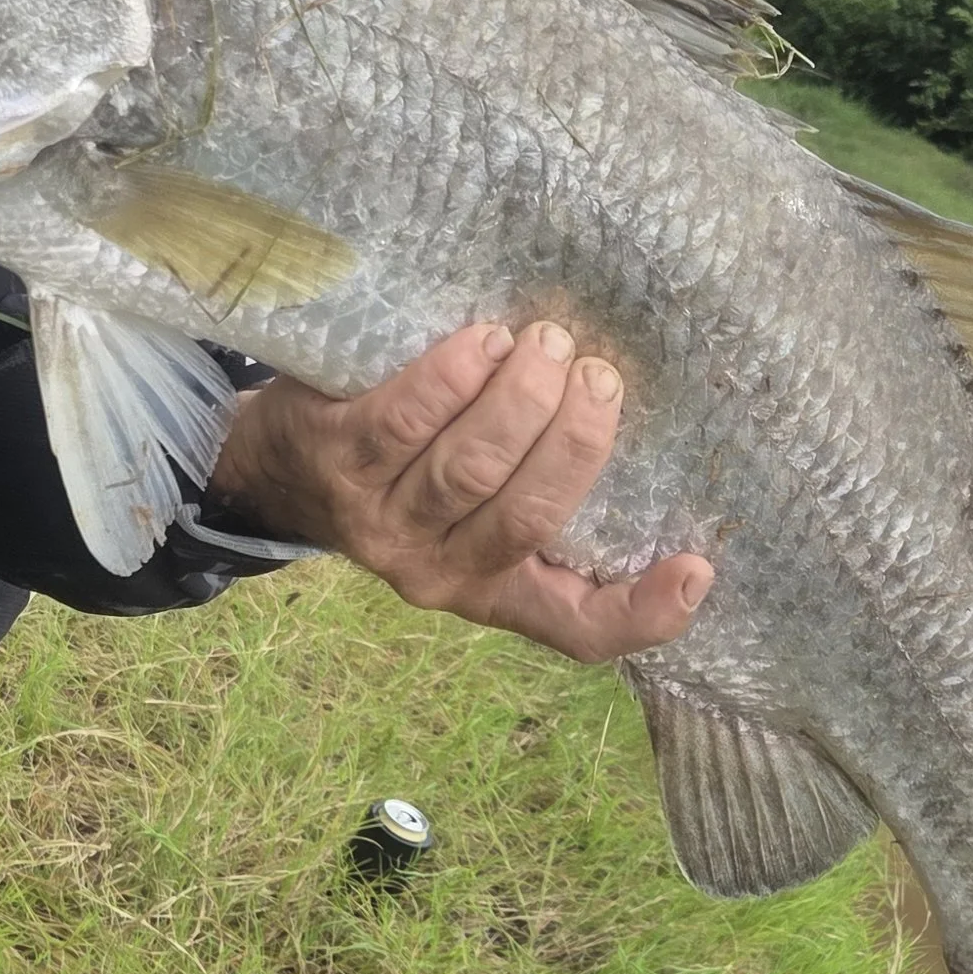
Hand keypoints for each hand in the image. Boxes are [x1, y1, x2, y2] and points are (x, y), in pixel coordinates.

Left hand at [207, 321, 712, 661]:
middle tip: (597, 375)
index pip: (579, 630)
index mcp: (493, 590)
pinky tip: (482, 343)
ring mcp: (381, 523)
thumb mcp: (469, 506)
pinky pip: (404, 421)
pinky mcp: (337, 463)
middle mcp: (439, 573)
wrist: (274, 467)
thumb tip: (624, 414)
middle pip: (527, 516)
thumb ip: (535, 486)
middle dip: (575, 440)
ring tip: (546, 345)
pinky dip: (451, 378)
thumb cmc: (403, 473)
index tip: (697, 567)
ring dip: (519, 399)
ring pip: (469, 467)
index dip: (645, 614)